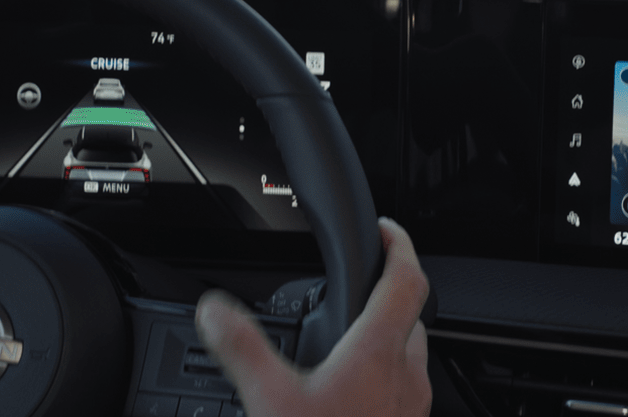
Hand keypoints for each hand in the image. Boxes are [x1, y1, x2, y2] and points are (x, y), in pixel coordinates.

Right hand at [196, 218, 430, 416]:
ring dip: (386, 338)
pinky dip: (380, 378)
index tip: (387, 228)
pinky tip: (345, 399)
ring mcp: (409, 410)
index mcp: (379, 353)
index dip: (401, 244)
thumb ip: (241, 348)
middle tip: (360, 283)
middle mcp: (406, 378)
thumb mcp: (270, 400)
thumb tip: (214, 309)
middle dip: (388, 293)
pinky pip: (401, 393)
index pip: (408, 279)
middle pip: (412, 316)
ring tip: (346, 339)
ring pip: (409, 356)